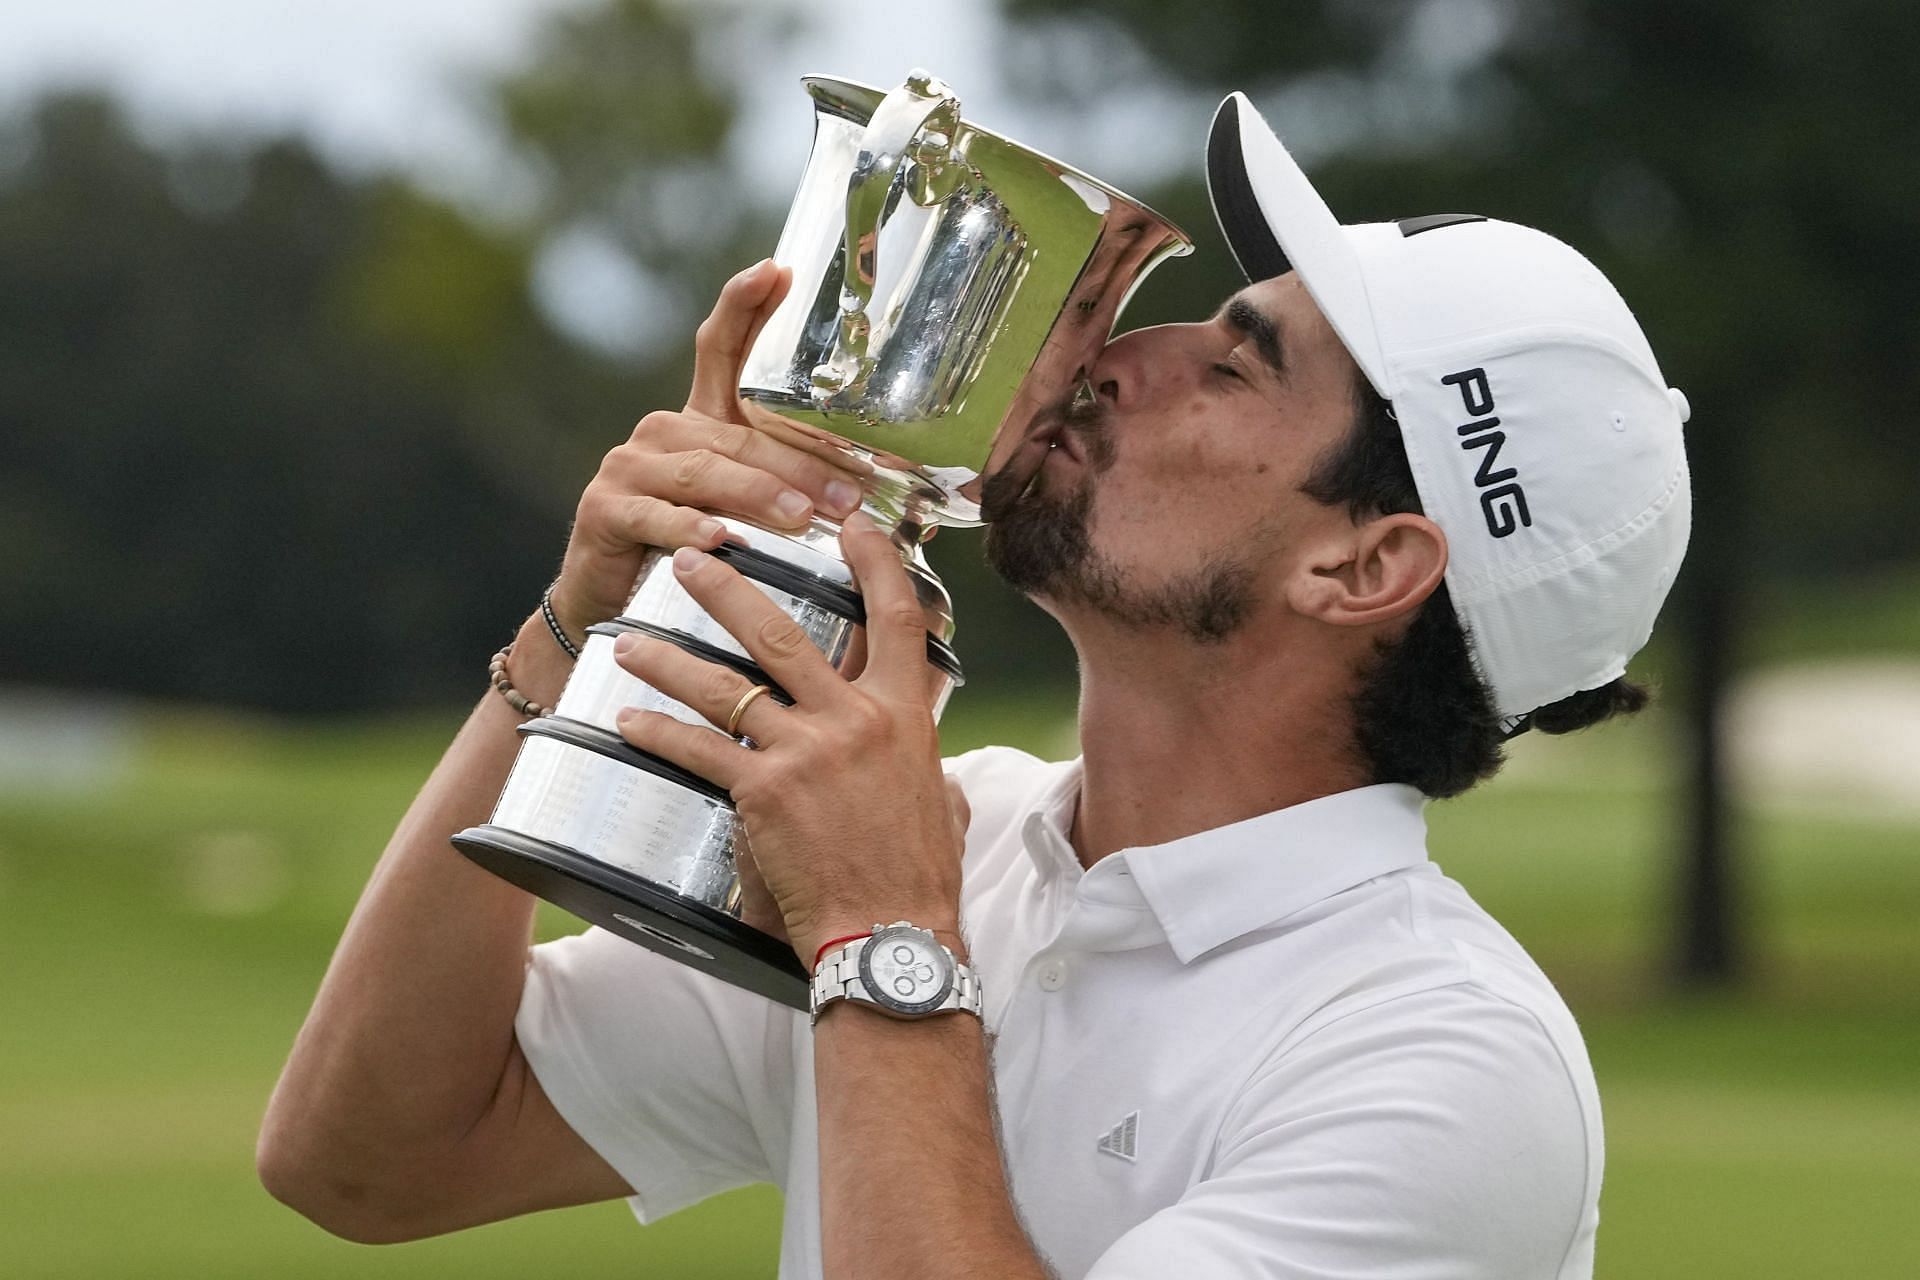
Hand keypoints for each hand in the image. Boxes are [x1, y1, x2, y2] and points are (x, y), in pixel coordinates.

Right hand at [547, 260, 867, 640]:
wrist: (611, 597)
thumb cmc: (692, 551)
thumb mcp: (742, 511)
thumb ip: (785, 489)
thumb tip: (869, 497)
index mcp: (699, 421)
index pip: (721, 350)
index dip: (745, 307)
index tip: (775, 272)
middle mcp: (663, 432)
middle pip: (737, 433)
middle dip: (798, 463)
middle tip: (849, 493)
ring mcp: (630, 466)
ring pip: (705, 472)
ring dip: (758, 494)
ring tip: (801, 518)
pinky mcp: (606, 509)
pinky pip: (656, 514)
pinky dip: (690, 527)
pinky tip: (719, 539)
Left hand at [608, 513, 964, 964]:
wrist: (891, 937)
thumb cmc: (918, 878)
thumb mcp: (942, 800)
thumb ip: (924, 759)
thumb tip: (922, 750)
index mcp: (903, 715)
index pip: (896, 616)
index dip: (875, 562)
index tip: (853, 525)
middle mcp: (854, 720)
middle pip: (782, 632)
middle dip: (728, 587)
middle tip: (691, 556)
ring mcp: (806, 752)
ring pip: (726, 685)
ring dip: (671, 658)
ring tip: (631, 641)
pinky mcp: (763, 791)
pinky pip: (699, 749)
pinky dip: (659, 731)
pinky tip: (630, 720)